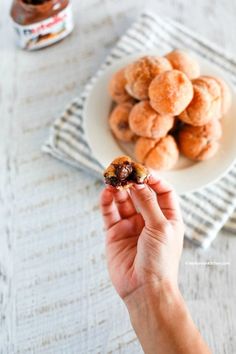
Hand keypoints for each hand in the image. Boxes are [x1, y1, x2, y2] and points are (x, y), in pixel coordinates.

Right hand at [100, 175, 183, 300]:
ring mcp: (131, 226)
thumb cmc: (160, 260)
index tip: (142, 171)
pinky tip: (106, 193)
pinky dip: (107, 202)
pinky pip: (110, 213)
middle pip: (140, 194)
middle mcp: (149, 219)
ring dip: (118, 189)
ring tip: (112, 179)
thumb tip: (138, 183)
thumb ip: (148, 203)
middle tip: (122, 169)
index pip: (162, 191)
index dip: (153, 180)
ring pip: (123, 201)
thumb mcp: (160, 227)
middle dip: (132, 181)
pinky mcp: (115, 233)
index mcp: (167, 218)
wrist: (144, 290)